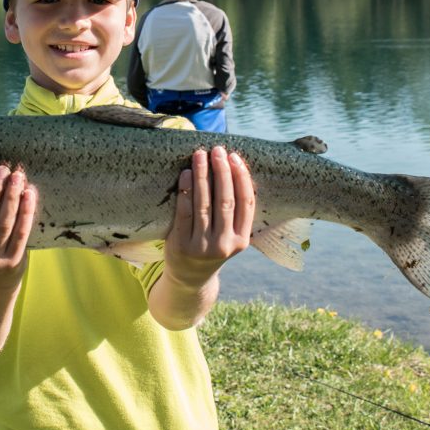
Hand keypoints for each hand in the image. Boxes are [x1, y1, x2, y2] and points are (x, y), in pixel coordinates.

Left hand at [164, 146, 254, 287]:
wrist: (189, 279)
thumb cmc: (211, 247)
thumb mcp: (229, 237)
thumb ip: (233, 213)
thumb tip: (231, 168)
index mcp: (242, 240)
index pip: (246, 203)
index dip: (242, 178)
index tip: (235, 157)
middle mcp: (225, 244)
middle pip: (226, 200)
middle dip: (222, 172)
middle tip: (217, 150)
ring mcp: (203, 246)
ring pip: (204, 204)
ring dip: (202, 176)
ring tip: (199, 155)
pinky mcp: (182, 245)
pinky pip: (184, 213)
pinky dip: (185, 191)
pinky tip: (184, 175)